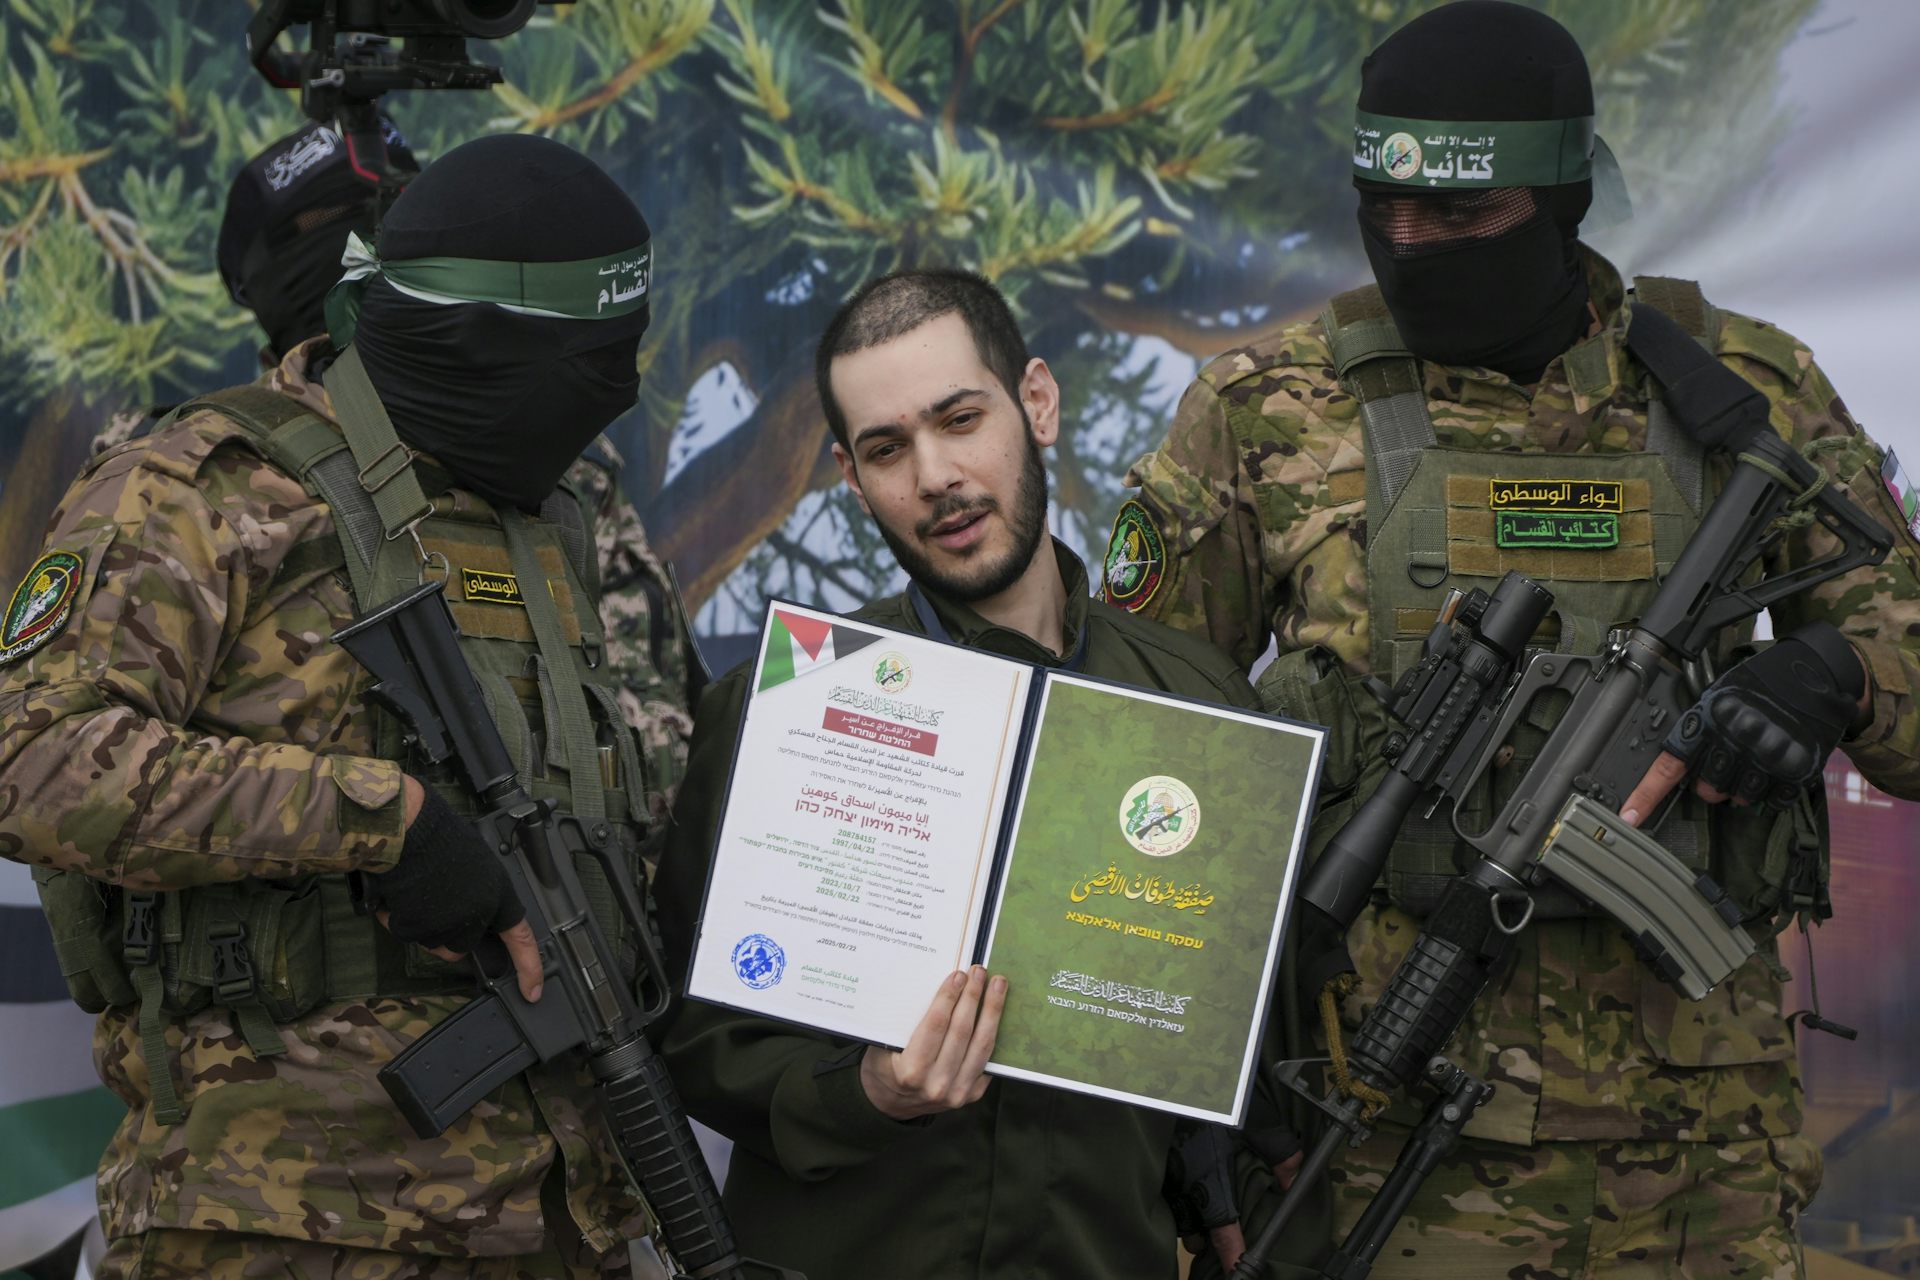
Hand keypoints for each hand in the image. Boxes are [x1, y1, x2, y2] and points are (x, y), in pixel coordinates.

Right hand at [376, 777, 543, 1001]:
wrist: (411, 827)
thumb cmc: (443, 837)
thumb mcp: (479, 865)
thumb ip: (482, 895)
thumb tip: (474, 915)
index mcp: (498, 897)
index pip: (521, 939)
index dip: (530, 967)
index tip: (533, 992)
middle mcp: (476, 915)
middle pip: (462, 945)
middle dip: (448, 932)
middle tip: (436, 901)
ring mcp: (446, 925)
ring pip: (433, 942)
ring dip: (423, 925)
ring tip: (417, 891)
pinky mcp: (416, 927)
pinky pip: (404, 932)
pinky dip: (397, 917)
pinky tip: (399, 894)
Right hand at [859, 966, 1005, 1119]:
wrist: (891, 1103)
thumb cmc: (885, 1066)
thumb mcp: (884, 1044)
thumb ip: (906, 1022)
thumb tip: (937, 984)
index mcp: (911, 1071)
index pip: (935, 1025)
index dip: (949, 997)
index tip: (958, 975)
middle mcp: (936, 1084)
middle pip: (962, 1031)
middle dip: (973, 996)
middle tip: (979, 971)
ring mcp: (957, 1092)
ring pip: (981, 1045)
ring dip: (992, 1010)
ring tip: (998, 985)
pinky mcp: (972, 1094)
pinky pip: (987, 1059)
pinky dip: (994, 1033)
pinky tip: (997, 1011)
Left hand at [1621, 625, 1867, 826]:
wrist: (1812, 671)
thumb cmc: (1756, 686)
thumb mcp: (1716, 698)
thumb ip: (1696, 733)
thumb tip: (1672, 772)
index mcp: (1710, 720)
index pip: (1669, 766)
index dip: (1646, 794)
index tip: (1627, 817)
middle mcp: (1737, 739)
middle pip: (1708, 791)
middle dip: (1711, 783)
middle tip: (1725, 761)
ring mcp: (1770, 755)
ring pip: (1740, 799)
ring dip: (1741, 789)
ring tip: (1752, 761)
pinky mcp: (1800, 768)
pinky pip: (1773, 802)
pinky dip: (1771, 792)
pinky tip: (1775, 768)